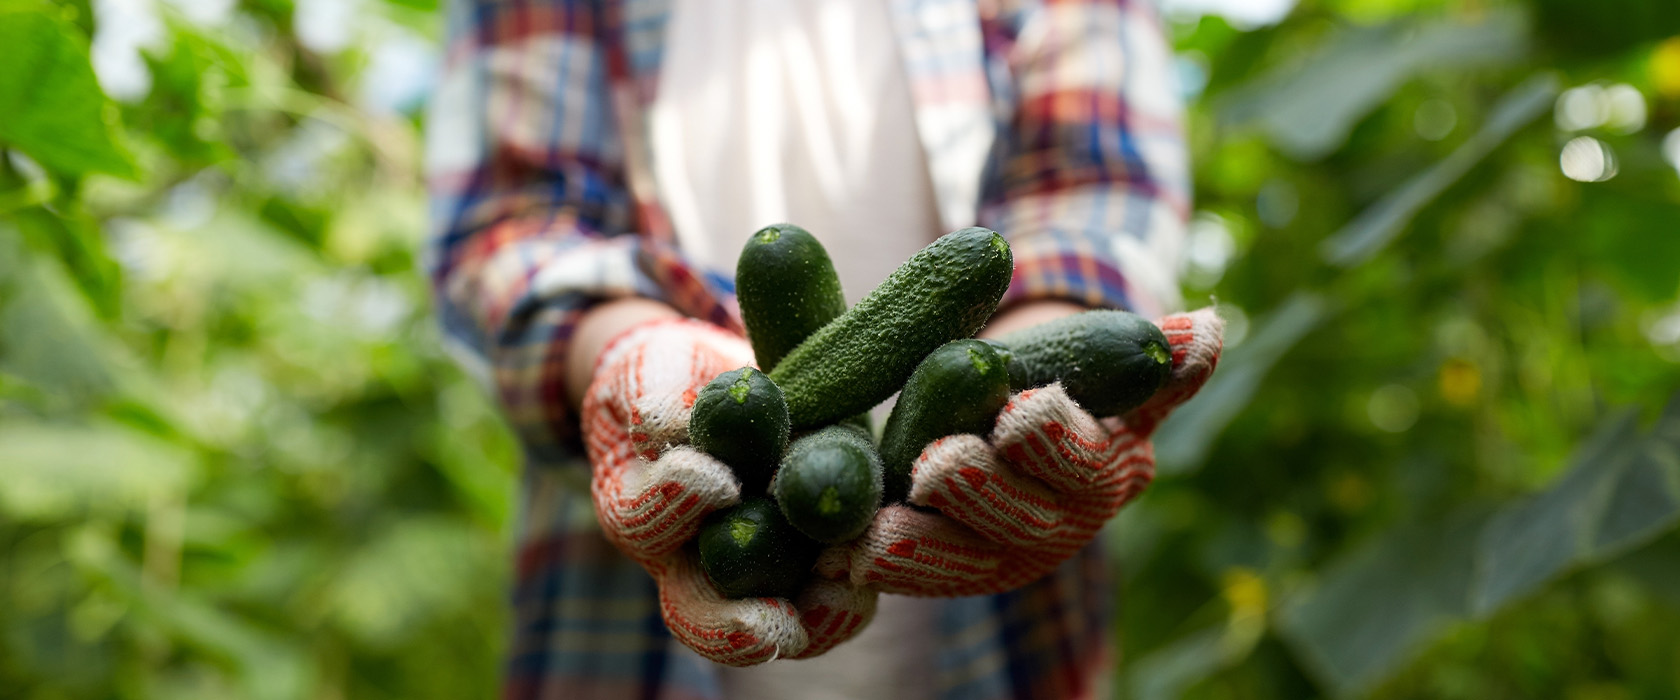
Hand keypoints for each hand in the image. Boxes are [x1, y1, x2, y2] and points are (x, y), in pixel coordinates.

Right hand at [580, 318, 876, 664]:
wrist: (722, 390)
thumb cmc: (673, 376)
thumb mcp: (654, 371)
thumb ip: (654, 396)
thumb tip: (669, 428)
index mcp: (638, 509)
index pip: (642, 521)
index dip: (673, 505)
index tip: (717, 480)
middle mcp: (686, 560)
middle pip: (696, 612)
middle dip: (729, 625)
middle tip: (766, 627)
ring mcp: (747, 574)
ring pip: (765, 625)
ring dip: (805, 621)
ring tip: (841, 600)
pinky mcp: (806, 567)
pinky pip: (823, 605)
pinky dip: (846, 602)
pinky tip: (871, 580)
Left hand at [818, 308, 1223, 596]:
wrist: (1014, 409)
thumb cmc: (1062, 372)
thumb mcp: (1101, 361)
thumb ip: (1146, 358)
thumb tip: (1211, 333)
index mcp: (1106, 472)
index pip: (1083, 459)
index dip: (1052, 439)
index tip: (1021, 408)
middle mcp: (1061, 526)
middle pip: (1023, 519)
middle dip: (981, 491)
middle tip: (936, 462)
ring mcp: (1004, 557)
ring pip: (966, 560)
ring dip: (924, 549)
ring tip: (875, 533)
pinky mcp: (950, 570)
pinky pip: (919, 578)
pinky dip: (885, 571)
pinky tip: (842, 562)